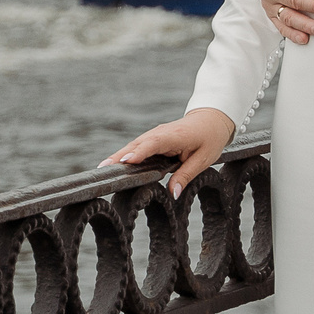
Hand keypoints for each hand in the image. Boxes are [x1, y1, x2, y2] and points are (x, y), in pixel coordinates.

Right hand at [105, 107, 235, 196]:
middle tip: (103, 169)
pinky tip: (113, 165)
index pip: (155, 143)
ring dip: (118, 156)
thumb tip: (172, 194)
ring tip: (103, 169)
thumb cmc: (209, 139)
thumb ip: (186, 175)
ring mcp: (155, 134)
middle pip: (138, 144)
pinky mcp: (153, 138)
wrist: (211, 119)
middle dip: (120, 156)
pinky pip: (137, 147)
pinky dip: (125, 154)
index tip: (125, 161)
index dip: (140, 152)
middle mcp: (161, 133)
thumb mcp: (204, 159)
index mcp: (176, 136)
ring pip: (134, 145)